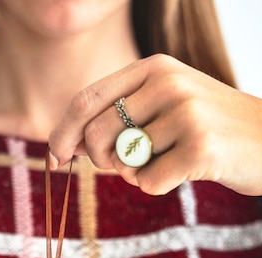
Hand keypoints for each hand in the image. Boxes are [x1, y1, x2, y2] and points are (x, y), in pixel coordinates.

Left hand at [48, 54, 261, 195]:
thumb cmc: (208, 129)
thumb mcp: (165, 107)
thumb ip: (122, 116)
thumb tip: (68, 146)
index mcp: (153, 67)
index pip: (86, 100)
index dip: (61, 132)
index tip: (53, 158)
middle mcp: (167, 83)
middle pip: (96, 134)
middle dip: (100, 161)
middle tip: (127, 165)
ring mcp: (185, 113)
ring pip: (123, 163)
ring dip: (136, 173)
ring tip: (167, 161)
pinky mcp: (199, 147)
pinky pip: (147, 182)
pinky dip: (157, 186)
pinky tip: (185, 172)